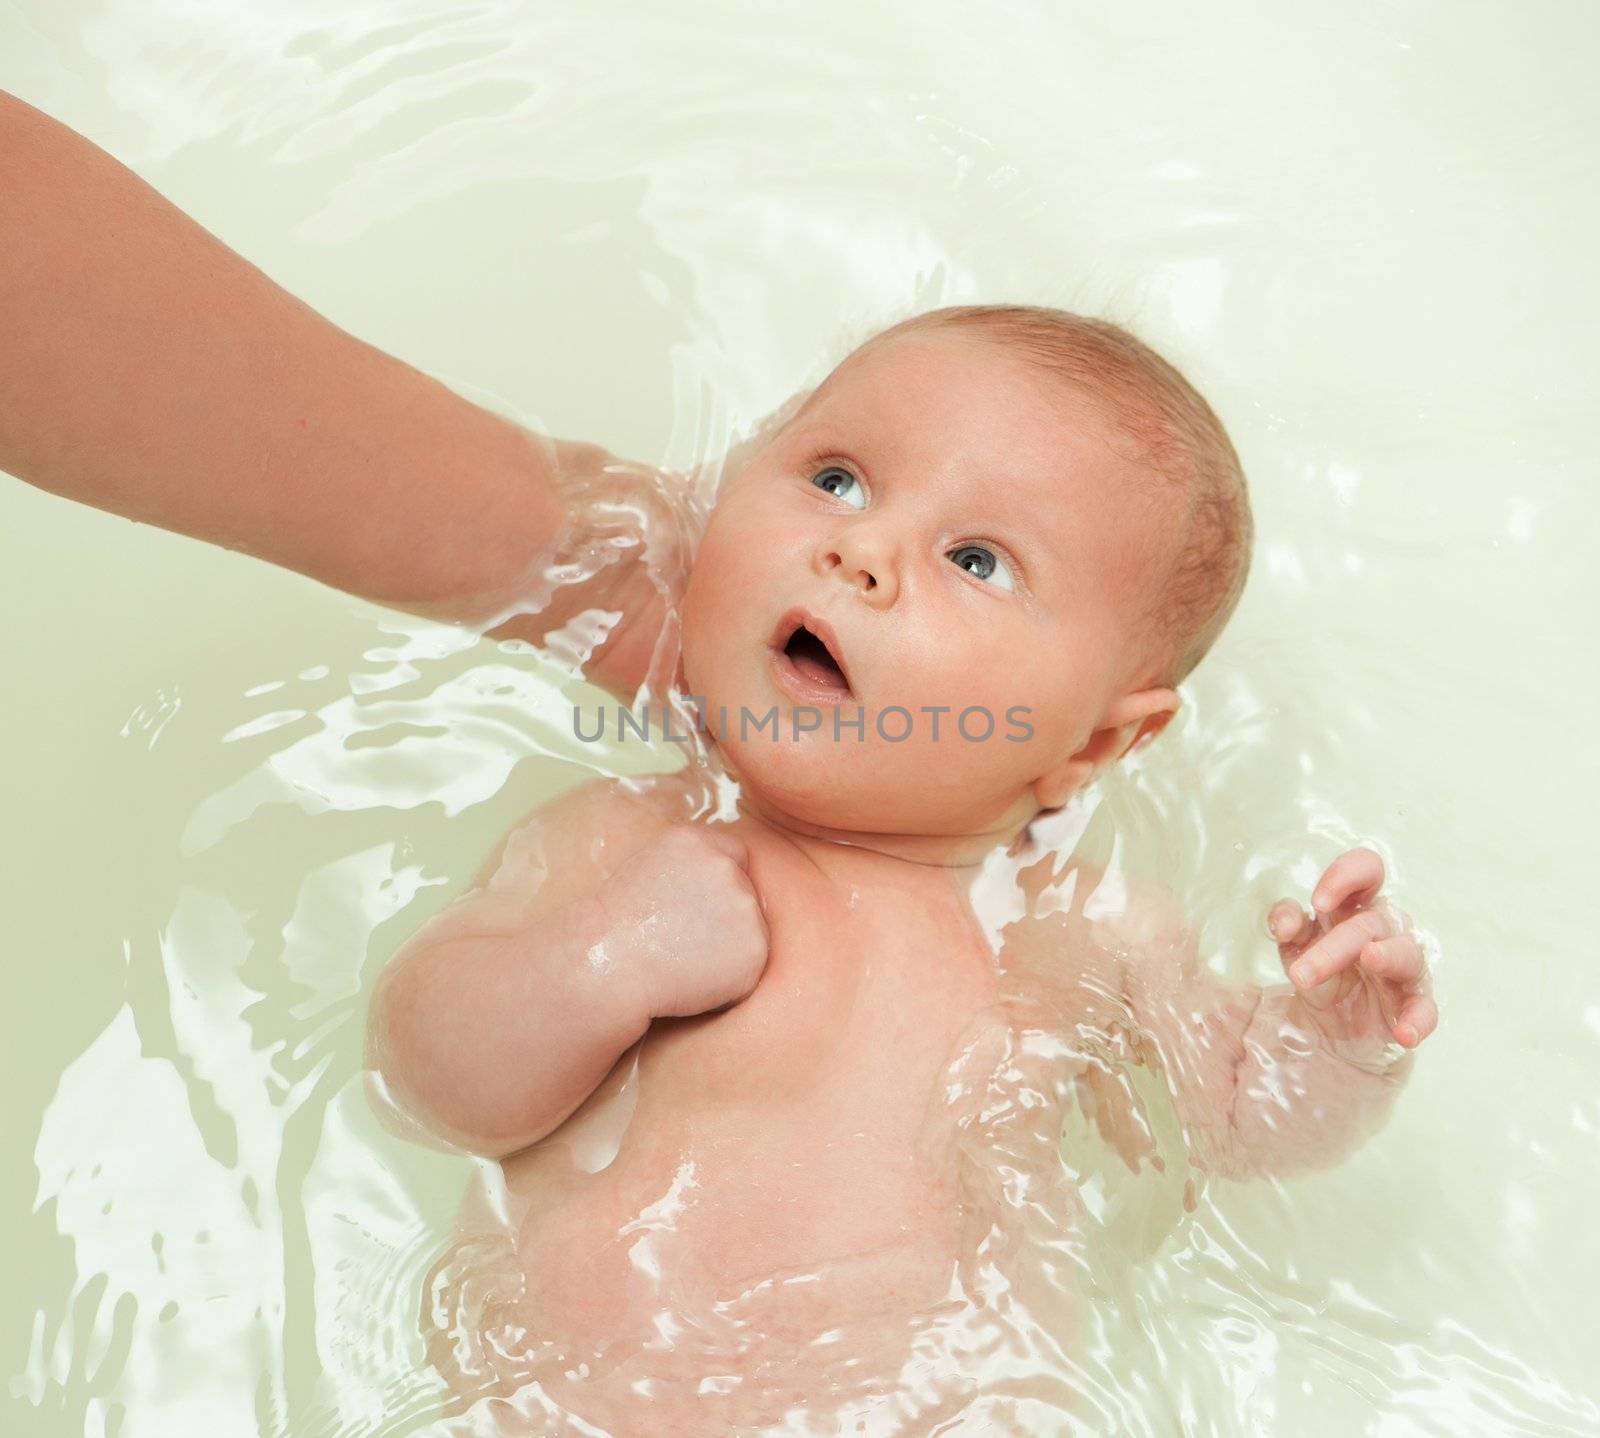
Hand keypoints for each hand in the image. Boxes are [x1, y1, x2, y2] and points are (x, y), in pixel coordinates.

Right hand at [596, 824, 770, 1019]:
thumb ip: (688, 865)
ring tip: (686, 960)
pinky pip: (752, 963)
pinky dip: (733, 976)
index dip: (720, 882)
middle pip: (745, 890)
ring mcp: (745, 907)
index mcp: (696, 843)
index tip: (703, 905)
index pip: (734, 853)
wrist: (611, 966)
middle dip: (726, 914)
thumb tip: (714, 877)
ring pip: (751, 927)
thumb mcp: (645, 870)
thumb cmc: (615, 928)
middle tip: (686, 939)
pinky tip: (697, 979)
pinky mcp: (756, 948)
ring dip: (731, 945)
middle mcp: (725, 868)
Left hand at [1267, 847, 1437, 1052]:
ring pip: (1405, 953)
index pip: (1366, 871)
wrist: (1332, 1032)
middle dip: (1334, 945)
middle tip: (1300, 975)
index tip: (1319, 902)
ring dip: (1385, 956)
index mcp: (1354, 908)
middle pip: (1371, 922)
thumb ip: (1287, 926)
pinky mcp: (1412, 1006)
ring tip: (1370, 959)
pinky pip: (1425, 1010)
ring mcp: (1402, 969)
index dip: (1347, 876)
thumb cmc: (1320, 973)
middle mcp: (1384, 932)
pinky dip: (1418, 1019)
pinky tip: (1404, 1034)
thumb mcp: (1295, 947)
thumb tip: (1286, 920)